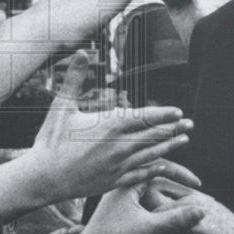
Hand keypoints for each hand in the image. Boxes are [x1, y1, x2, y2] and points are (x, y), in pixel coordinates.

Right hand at [26, 51, 199, 200]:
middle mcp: (118, 147)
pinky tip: (163, 165)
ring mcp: (117, 167)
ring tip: (183, 140)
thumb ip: (75, 78)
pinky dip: (154, 168)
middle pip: (153, 136)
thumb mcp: (61, 105)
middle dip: (173, 129)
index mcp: (108, 126)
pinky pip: (140, 175)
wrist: (43, 177)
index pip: (144, 118)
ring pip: (150, 155)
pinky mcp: (113, 182)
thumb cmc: (50, 140)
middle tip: (189, 124)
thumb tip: (82, 51)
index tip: (178, 111)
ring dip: (169, 147)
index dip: (163, 114)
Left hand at [73, 181, 204, 233]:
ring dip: (168, 188)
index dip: (181, 174)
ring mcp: (119, 192)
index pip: (158, 165)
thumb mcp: (147, 230)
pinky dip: (158, 198)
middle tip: (195, 187)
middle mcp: (122, 181)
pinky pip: (143, 193)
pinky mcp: (119, 203)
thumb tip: (202, 210)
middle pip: (155, 171)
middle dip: (176, 179)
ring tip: (186, 197)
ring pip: (149, 182)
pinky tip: (168, 209)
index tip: (198, 185)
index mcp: (126, 180)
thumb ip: (174, 220)